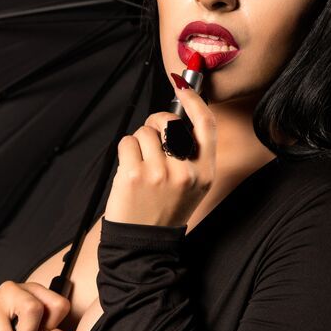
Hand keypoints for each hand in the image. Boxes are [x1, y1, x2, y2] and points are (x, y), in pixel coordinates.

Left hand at [104, 80, 216, 227]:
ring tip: (141, 167)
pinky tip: (129, 172)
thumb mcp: (193, 185)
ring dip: (138, 144)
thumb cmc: (166, 209)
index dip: (194, 100)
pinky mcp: (134, 175)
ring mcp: (159, 173)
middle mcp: (185, 172)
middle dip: (155, 124)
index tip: (182, 87)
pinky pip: (126, 142)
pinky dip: (125, 152)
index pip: (205, 124)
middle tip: (151, 144)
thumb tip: (178, 114)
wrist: (145, 243)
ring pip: (144, 132)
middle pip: (167, 122)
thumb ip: (191, 154)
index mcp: (205, 172)